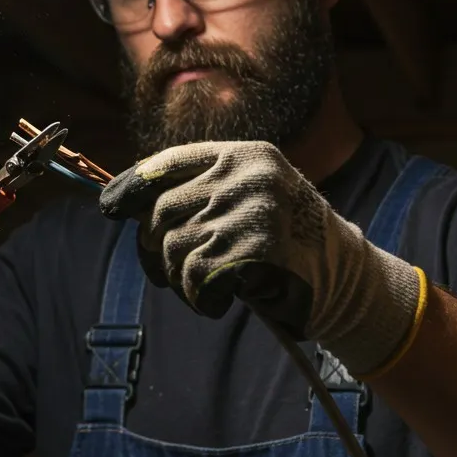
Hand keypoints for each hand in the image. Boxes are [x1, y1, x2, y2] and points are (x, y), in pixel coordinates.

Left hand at [99, 141, 424, 374]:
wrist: (347, 280)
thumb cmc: (287, 244)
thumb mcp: (248, 200)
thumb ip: (200, 194)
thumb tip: (126, 205)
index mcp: (244, 155)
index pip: (169, 163)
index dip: (132, 186)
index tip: (109, 206)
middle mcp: (247, 175)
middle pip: (162, 212)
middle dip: (156, 248)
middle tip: (170, 272)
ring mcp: (253, 210)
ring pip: (175, 249)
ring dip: (181, 279)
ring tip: (207, 287)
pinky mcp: (256, 250)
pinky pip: (197, 278)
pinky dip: (200, 298)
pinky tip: (221, 301)